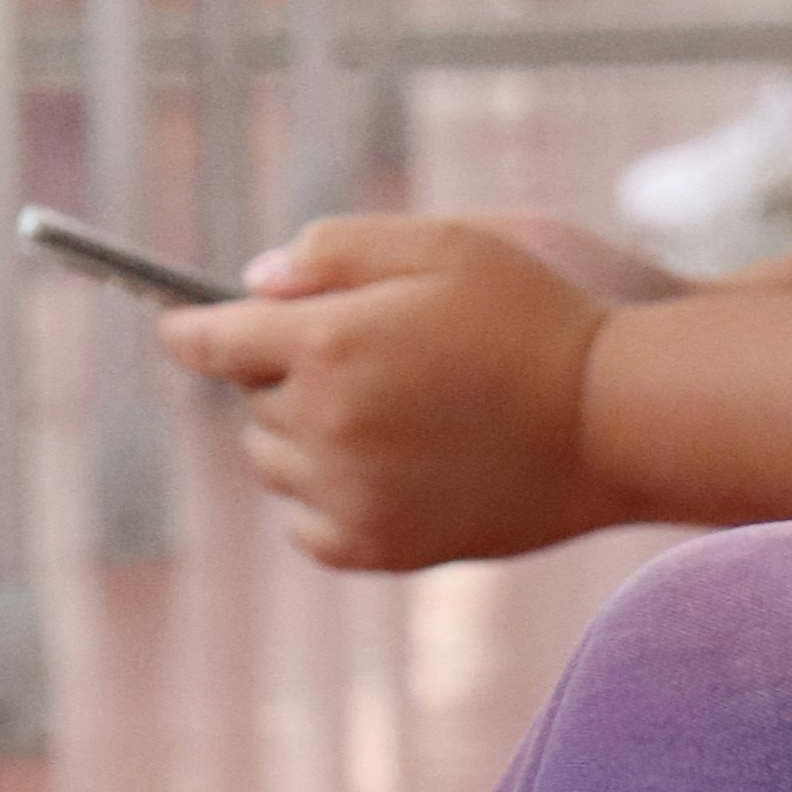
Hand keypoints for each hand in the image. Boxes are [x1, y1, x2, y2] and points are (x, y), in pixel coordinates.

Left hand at [155, 217, 615, 566]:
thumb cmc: (537, 317)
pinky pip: (308, 525)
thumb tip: (253, 284)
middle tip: (363, 352)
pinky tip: (386, 468)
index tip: (178, 328)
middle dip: (284, 369)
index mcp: (328, 344)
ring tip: (383, 409)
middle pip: (250, 399)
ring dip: (303, 432)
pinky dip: (327, 497)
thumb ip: (337, 248)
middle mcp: (324, 426)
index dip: (189, 328)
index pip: (210, 340)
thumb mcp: (445, 243)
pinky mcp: (379, 549)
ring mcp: (349, 495)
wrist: (613, 421)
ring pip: (273, 462)